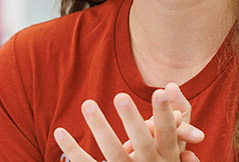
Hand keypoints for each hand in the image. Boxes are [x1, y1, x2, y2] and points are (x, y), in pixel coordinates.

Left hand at [53, 83, 202, 161]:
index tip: (160, 91)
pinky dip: (72, 149)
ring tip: (88, 103)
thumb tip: (170, 84)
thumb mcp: (177, 145)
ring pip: (113, 153)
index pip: (169, 133)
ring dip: (100, 127)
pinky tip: (59, 132)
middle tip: (121, 96)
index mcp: (169, 157)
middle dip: (132, 120)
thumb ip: (179, 115)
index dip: (165, 114)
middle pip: (142, 143)